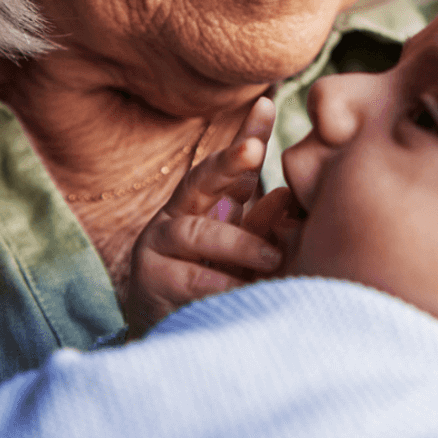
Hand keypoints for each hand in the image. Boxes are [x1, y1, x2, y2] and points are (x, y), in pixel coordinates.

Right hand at [122, 97, 282, 336]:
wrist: (175, 332)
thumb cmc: (220, 283)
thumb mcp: (249, 250)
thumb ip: (265, 222)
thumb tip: (287, 196)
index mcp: (207, 202)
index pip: (230, 163)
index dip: (248, 134)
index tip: (267, 105)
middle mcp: (179, 214)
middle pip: (201, 178)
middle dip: (228, 161)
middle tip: (254, 150)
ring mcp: (160, 244)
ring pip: (197, 232)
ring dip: (238, 244)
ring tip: (272, 259)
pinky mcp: (150, 281)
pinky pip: (188, 278)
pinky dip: (218, 284)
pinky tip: (242, 291)